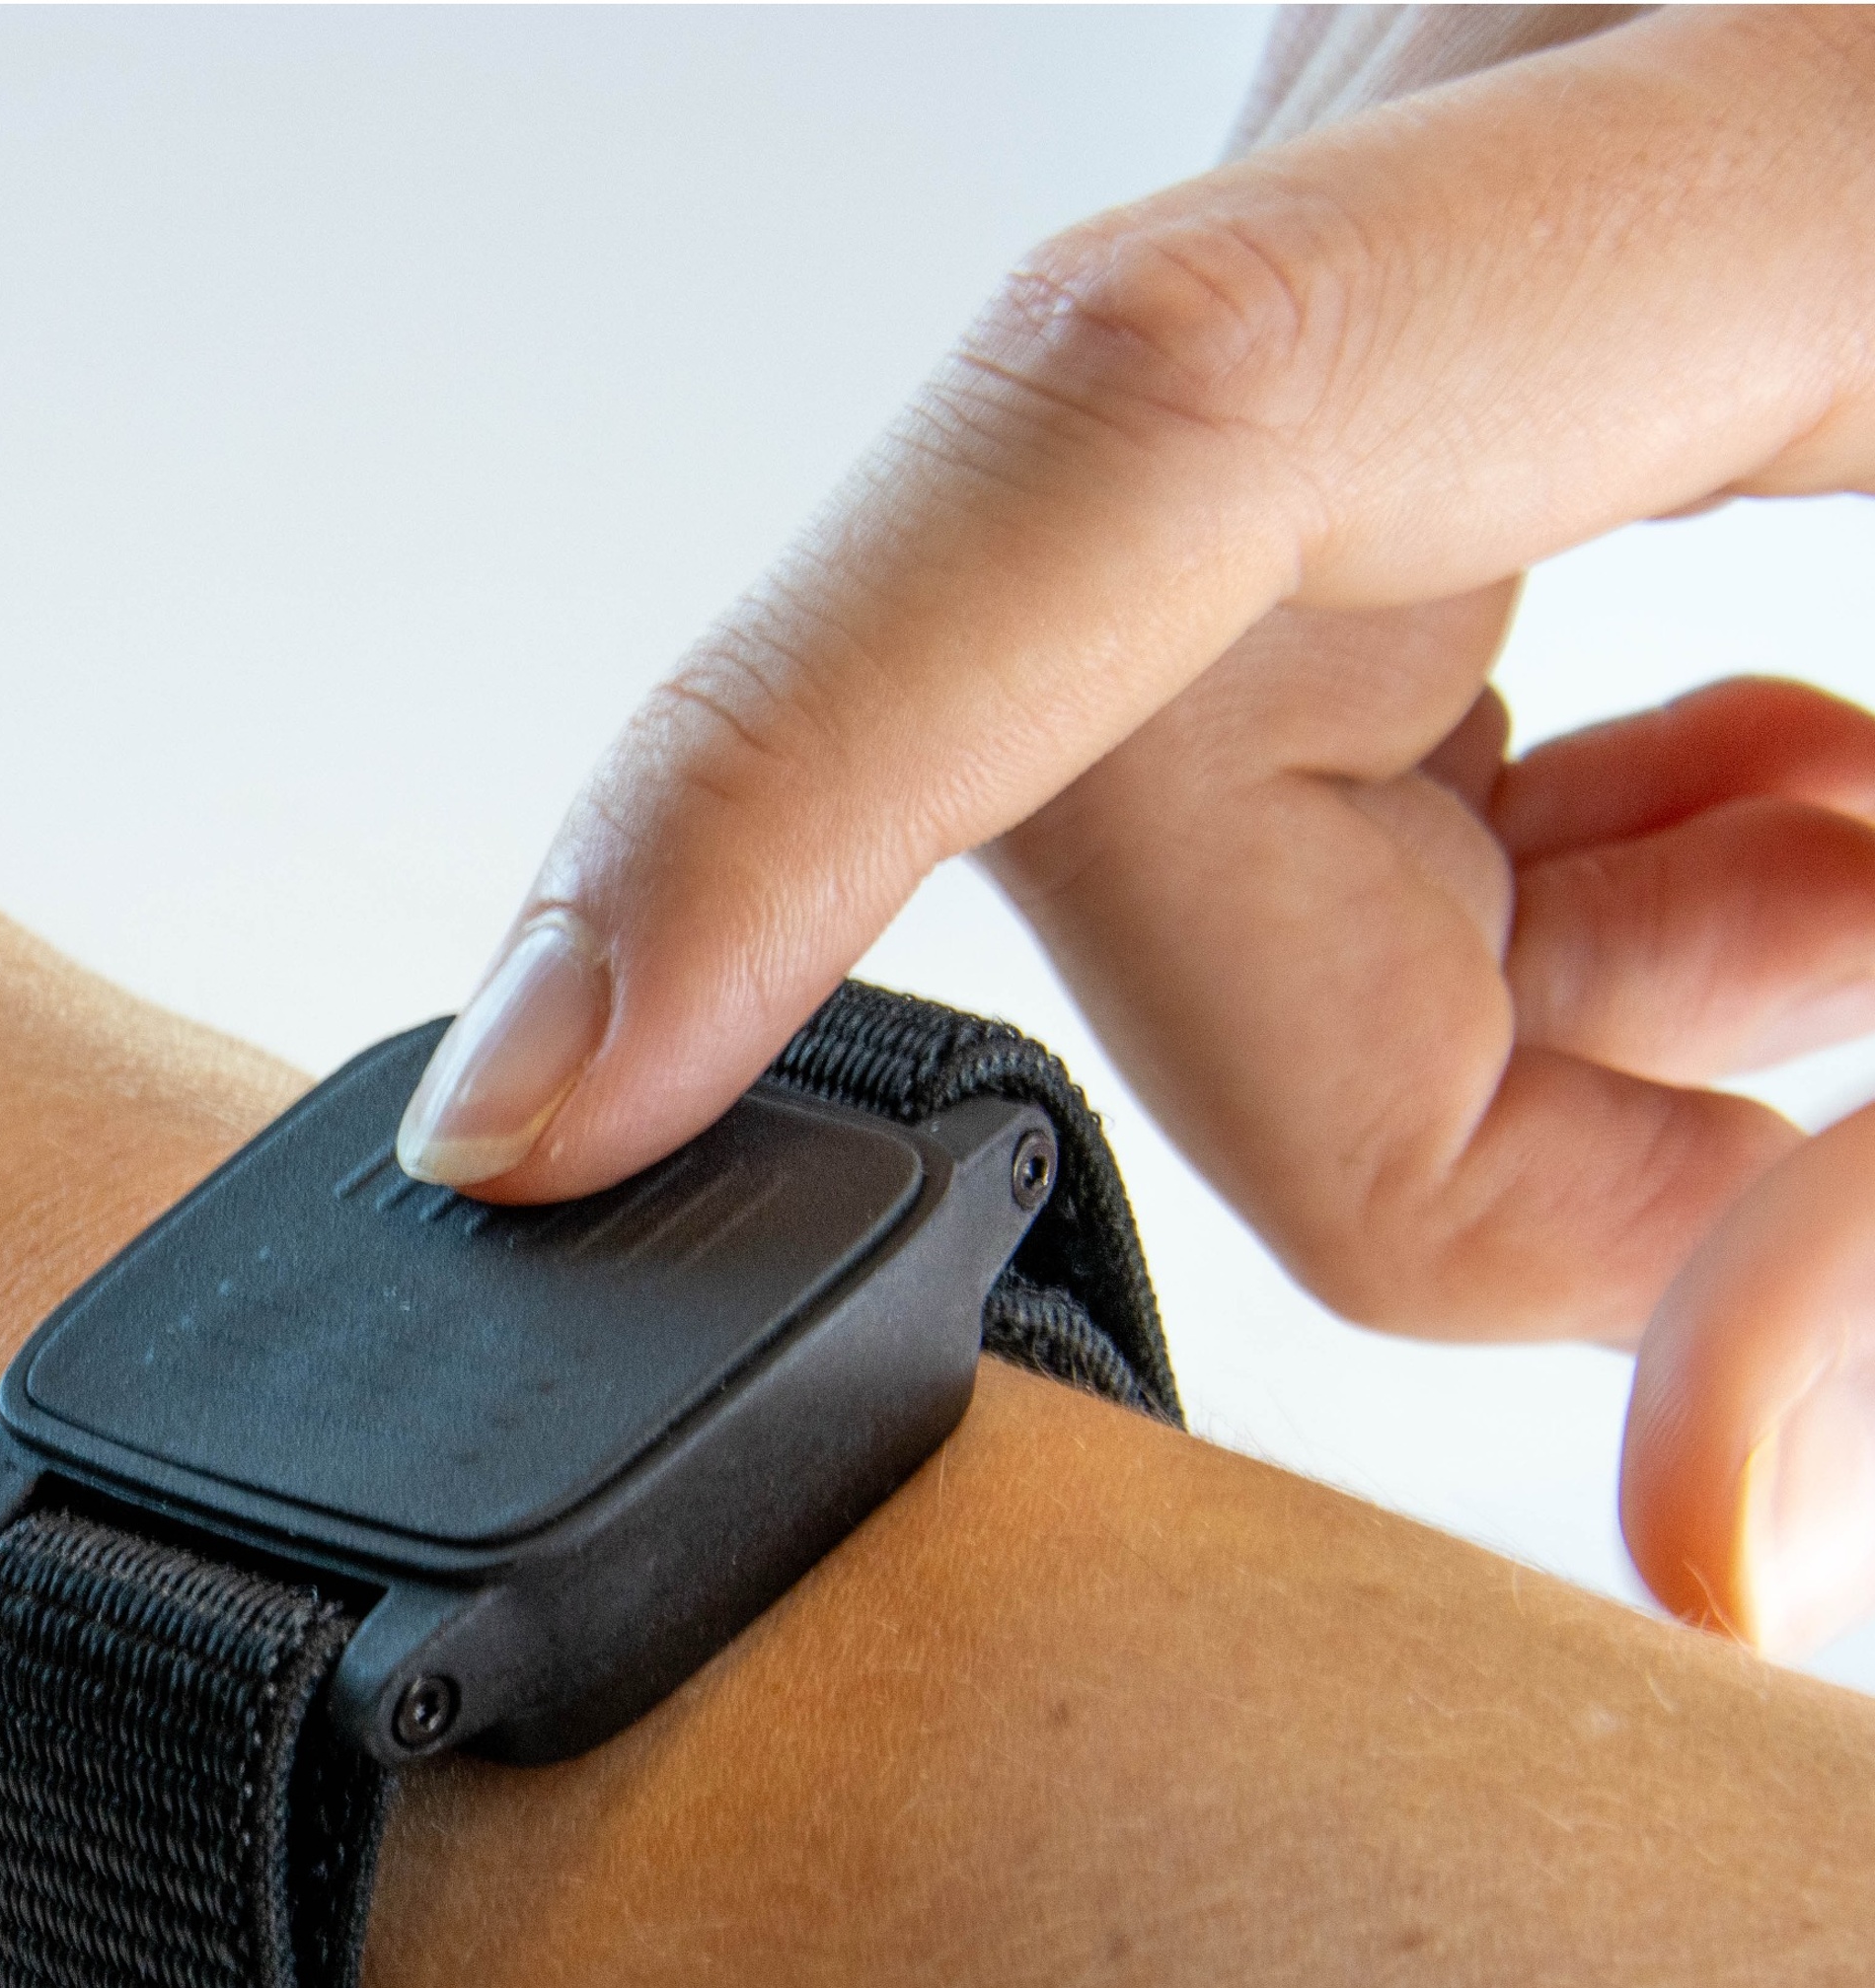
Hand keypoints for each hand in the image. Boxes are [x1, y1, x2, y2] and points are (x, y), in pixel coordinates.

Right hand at [393, 5, 1874, 1650]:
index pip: (1124, 435)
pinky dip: (1472, 840)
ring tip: (1831, 906)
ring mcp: (1401, 167)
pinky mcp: (1395, 236)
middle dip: (1422, 1088)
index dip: (779, 779)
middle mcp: (1483, 111)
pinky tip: (1748, 800)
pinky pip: (1262, 652)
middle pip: (1135, 759)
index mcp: (1766, 131)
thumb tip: (1688, 1549)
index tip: (539, 1117)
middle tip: (1791, 1144)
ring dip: (1469, 977)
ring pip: (1166, 751)